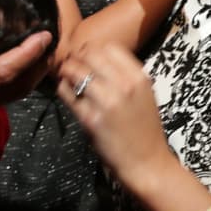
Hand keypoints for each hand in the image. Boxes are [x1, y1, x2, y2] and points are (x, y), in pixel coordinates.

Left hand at [58, 43, 173, 189]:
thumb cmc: (145, 130)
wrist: (147, 162)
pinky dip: (63, 89)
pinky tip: (65, 91)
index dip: (94, 51)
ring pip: (76, 71)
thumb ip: (125, 77)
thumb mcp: (144, 95)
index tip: (88, 58)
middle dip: (77, 58)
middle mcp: (124, 85)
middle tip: (71, 65)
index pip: (110, 48)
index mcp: (139, 78)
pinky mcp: (91, 119)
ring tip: (65, 76)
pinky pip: (68, 94)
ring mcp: (107, 102)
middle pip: (90, 55)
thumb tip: (98, 61)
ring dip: (67, 71)